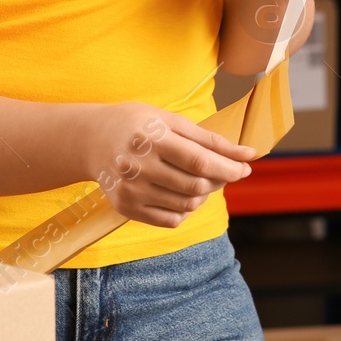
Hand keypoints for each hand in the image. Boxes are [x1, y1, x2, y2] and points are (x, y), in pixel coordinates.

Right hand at [79, 102, 256, 228]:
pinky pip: (170, 220)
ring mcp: (130, 190)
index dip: (228, 168)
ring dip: (203, 195)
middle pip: (195, 186)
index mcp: (150, 137)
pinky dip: (185, 210)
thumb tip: (248, 154)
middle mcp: (137, 166)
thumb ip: (209, 139)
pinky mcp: (126, 207)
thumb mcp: (171, 121)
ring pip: (186, 205)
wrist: (92, 139)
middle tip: (222, 172)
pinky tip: (181, 193)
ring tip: (199, 179)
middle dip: (219, 181)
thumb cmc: (137, 124)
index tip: (245, 168)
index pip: (199, 162)